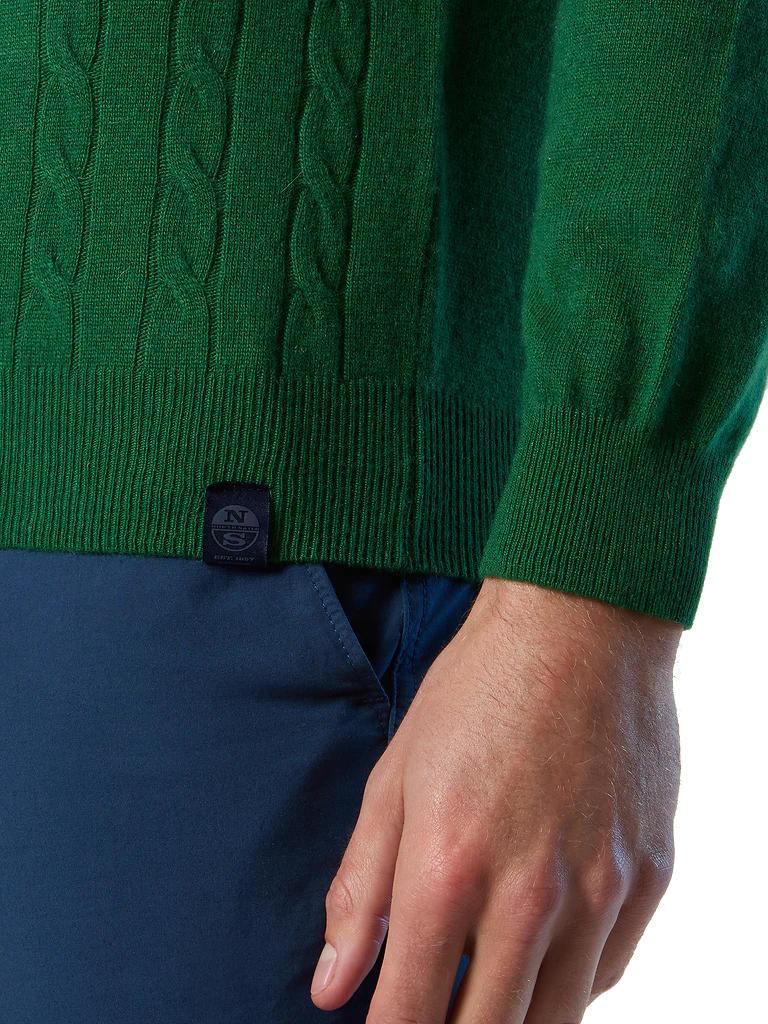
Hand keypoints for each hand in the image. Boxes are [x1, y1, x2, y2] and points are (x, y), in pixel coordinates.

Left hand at [310, 578, 681, 1022]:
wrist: (580, 624)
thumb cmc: (477, 690)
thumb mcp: (396, 776)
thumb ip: (362, 887)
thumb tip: (332, 985)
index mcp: (448, 866)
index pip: (409, 1016)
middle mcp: (530, 894)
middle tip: (435, 1005)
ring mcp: (601, 889)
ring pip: (555, 1021)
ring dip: (510, 1016)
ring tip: (484, 984)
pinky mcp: (650, 876)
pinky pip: (607, 974)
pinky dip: (569, 980)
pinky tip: (543, 946)